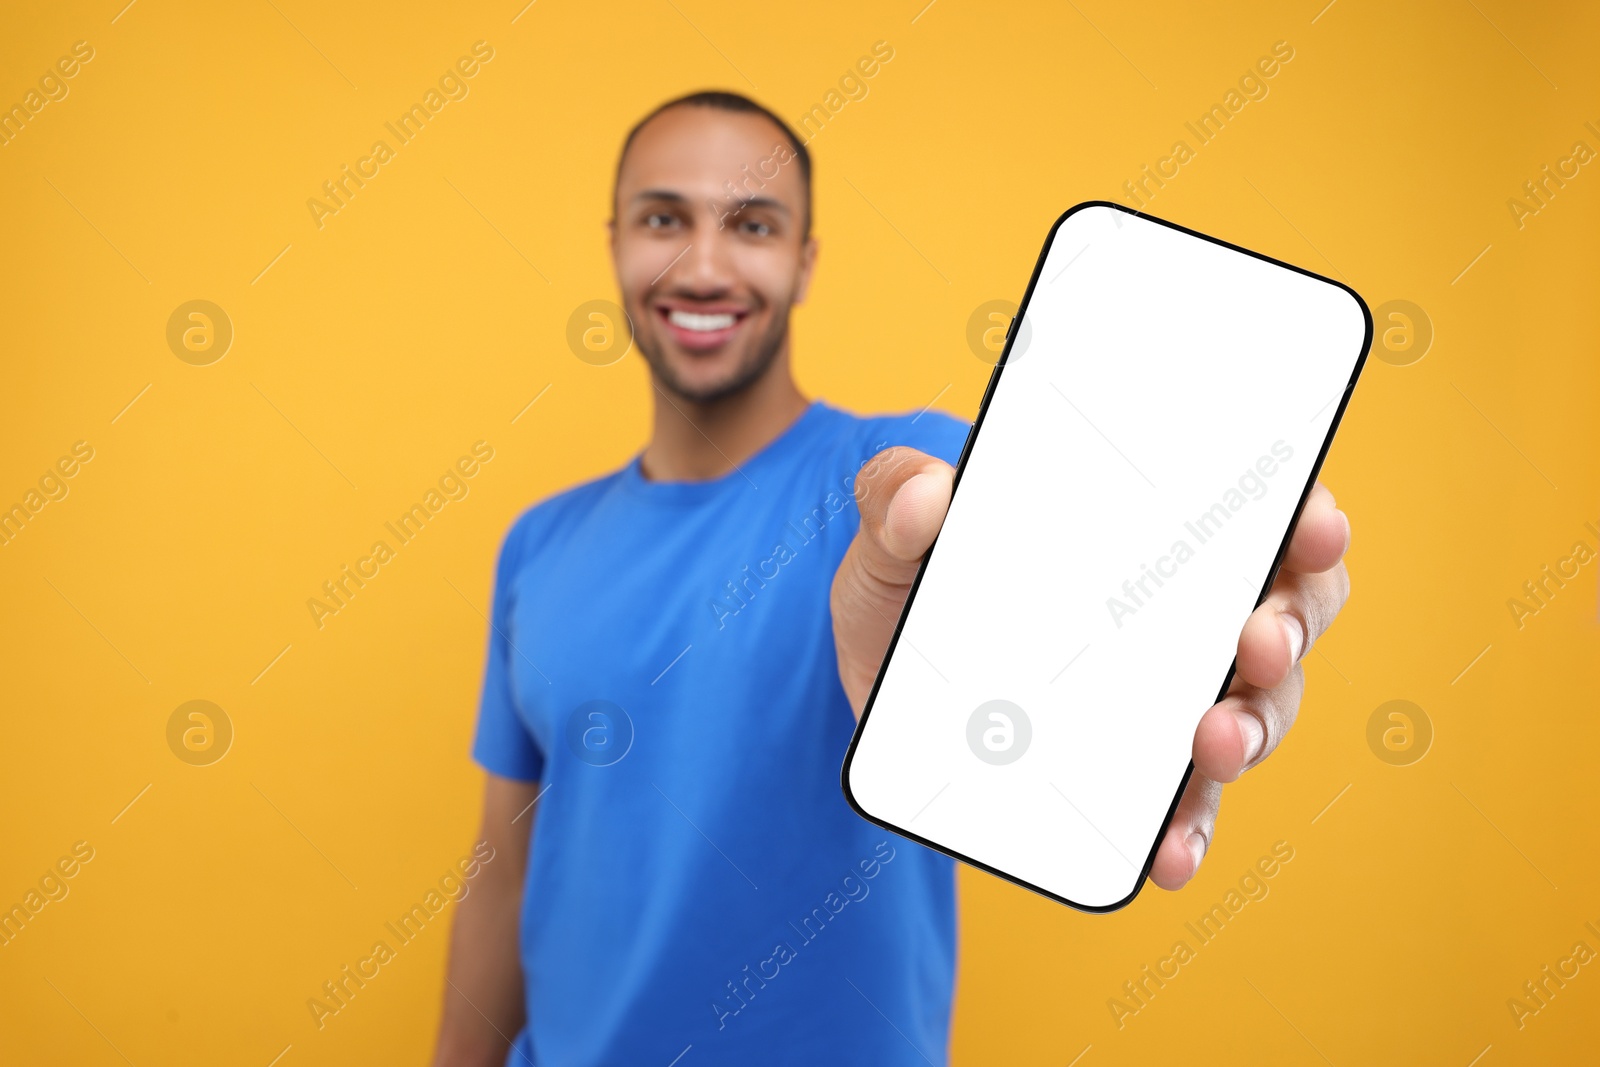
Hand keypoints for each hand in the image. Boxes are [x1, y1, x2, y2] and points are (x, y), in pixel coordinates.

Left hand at [830, 446, 1351, 890]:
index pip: (1253, 506)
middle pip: (1282, 610)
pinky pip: (1182, 806)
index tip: (1313, 525)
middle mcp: (1179, 608)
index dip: (1303, 512)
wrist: (873, 671)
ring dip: (1251, 729)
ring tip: (1212, 746)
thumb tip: (927, 495)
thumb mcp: (889, 530)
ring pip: (1252, 710)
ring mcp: (1164, 695)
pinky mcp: (1129, 773)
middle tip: (1255, 642)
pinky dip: (1186, 830)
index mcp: (1144, 522)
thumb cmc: (907, 576)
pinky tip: (1167, 854)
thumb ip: (892, 494)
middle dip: (1287, 626)